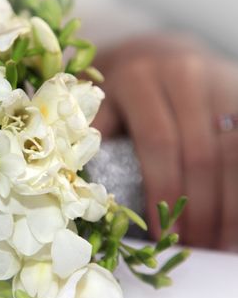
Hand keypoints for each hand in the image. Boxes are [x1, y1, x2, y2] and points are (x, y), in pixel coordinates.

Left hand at [91, 34, 237, 249]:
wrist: (157, 50)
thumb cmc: (119, 88)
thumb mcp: (97, 103)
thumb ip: (90, 136)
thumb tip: (76, 189)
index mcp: (137, 78)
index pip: (157, 142)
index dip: (163, 191)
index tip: (163, 235)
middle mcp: (183, 73)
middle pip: (201, 152)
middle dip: (199, 208)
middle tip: (195, 247)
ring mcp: (218, 80)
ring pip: (235, 151)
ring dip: (230, 204)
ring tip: (221, 244)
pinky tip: (236, 218)